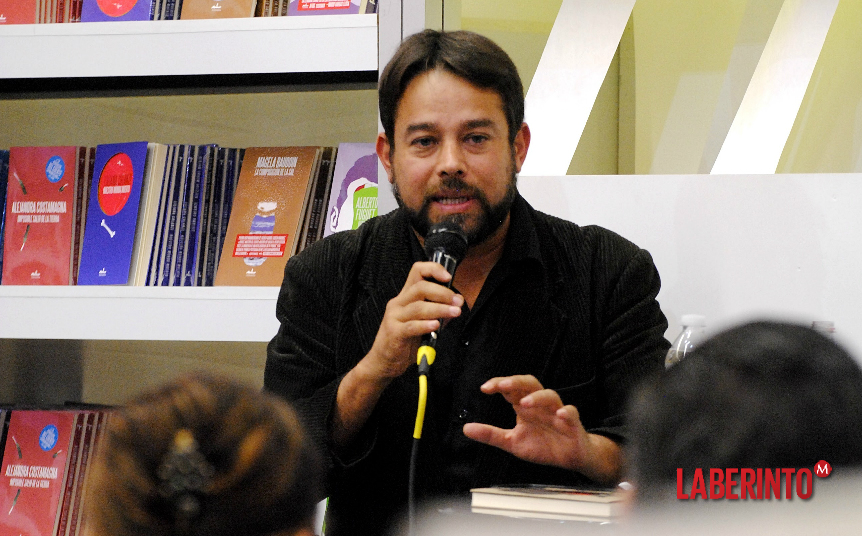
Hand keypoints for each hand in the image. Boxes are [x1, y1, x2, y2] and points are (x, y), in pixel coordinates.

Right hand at [359, 261, 463, 380]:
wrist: (384, 361)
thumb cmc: (405, 340)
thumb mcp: (424, 322)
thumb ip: (440, 311)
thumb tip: (458, 301)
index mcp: (406, 296)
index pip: (417, 271)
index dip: (433, 269)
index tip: (448, 276)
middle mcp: (398, 302)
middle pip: (420, 287)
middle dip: (442, 292)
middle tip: (457, 302)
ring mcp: (394, 317)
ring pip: (418, 306)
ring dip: (440, 308)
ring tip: (455, 313)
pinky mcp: (394, 333)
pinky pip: (411, 326)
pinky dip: (425, 325)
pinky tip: (436, 326)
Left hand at [463, 375, 621, 483]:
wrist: (569, 458)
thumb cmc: (543, 446)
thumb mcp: (512, 442)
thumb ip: (491, 434)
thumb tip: (466, 428)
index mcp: (525, 407)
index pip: (511, 389)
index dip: (498, 384)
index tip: (485, 388)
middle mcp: (540, 405)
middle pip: (530, 384)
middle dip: (516, 382)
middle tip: (502, 385)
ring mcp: (556, 412)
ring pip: (550, 395)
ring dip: (537, 397)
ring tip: (524, 403)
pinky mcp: (572, 423)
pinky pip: (571, 412)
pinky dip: (566, 411)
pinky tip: (559, 414)